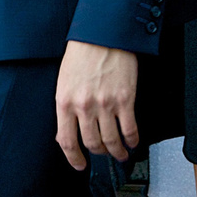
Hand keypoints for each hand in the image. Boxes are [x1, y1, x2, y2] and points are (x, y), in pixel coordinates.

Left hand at [54, 40, 138, 169]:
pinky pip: (129, 129)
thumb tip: (69, 128)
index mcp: (65, 102)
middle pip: (91, 144)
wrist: (103, 33)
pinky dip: (132, 140)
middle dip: (98, 154)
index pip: (66, 140)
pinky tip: (132, 141)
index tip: (80, 163)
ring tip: (120, 153)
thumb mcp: (64, 81)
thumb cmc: (82, 52)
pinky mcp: (125, 100)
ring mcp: (105, 104)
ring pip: (111, 141)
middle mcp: (84, 106)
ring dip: (116, 152)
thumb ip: (67, 105)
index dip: (74, 157)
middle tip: (103, 155)